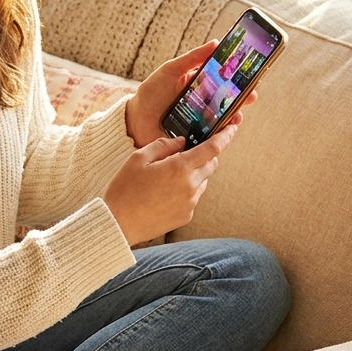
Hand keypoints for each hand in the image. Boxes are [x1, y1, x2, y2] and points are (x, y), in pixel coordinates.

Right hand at [103, 121, 241, 245]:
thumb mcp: (138, 158)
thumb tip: (181, 142)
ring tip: (166, 179)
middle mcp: (190, 186)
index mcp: (179, 168)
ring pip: (202, 181)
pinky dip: (186, 191)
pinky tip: (163, 194)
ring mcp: (190, 203)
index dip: (226, 136)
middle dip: (204, 156)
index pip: (213, 148)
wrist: (118, 223)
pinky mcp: (187, 216)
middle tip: (184, 154)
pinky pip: (193, 197)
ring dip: (193, 174)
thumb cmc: (124, 189)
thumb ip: (163, 145)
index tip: (233, 127)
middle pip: (211, 164)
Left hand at [124, 42, 256, 146]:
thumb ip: (192, 59)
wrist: (133, 120)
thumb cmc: (151, 93)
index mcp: (199, 87)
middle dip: (242, 99)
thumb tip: (216, 43)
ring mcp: (200, 123)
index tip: (250, 74)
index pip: (223, 82)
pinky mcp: (195, 140)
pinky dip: (221, 135)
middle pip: (228, 102)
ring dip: (234, 117)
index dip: (237, 79)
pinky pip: (212, 139)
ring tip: (237, 113)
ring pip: (224, 121)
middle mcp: (203, 106)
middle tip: (251, 94)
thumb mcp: (170, 71)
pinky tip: (225, 129)